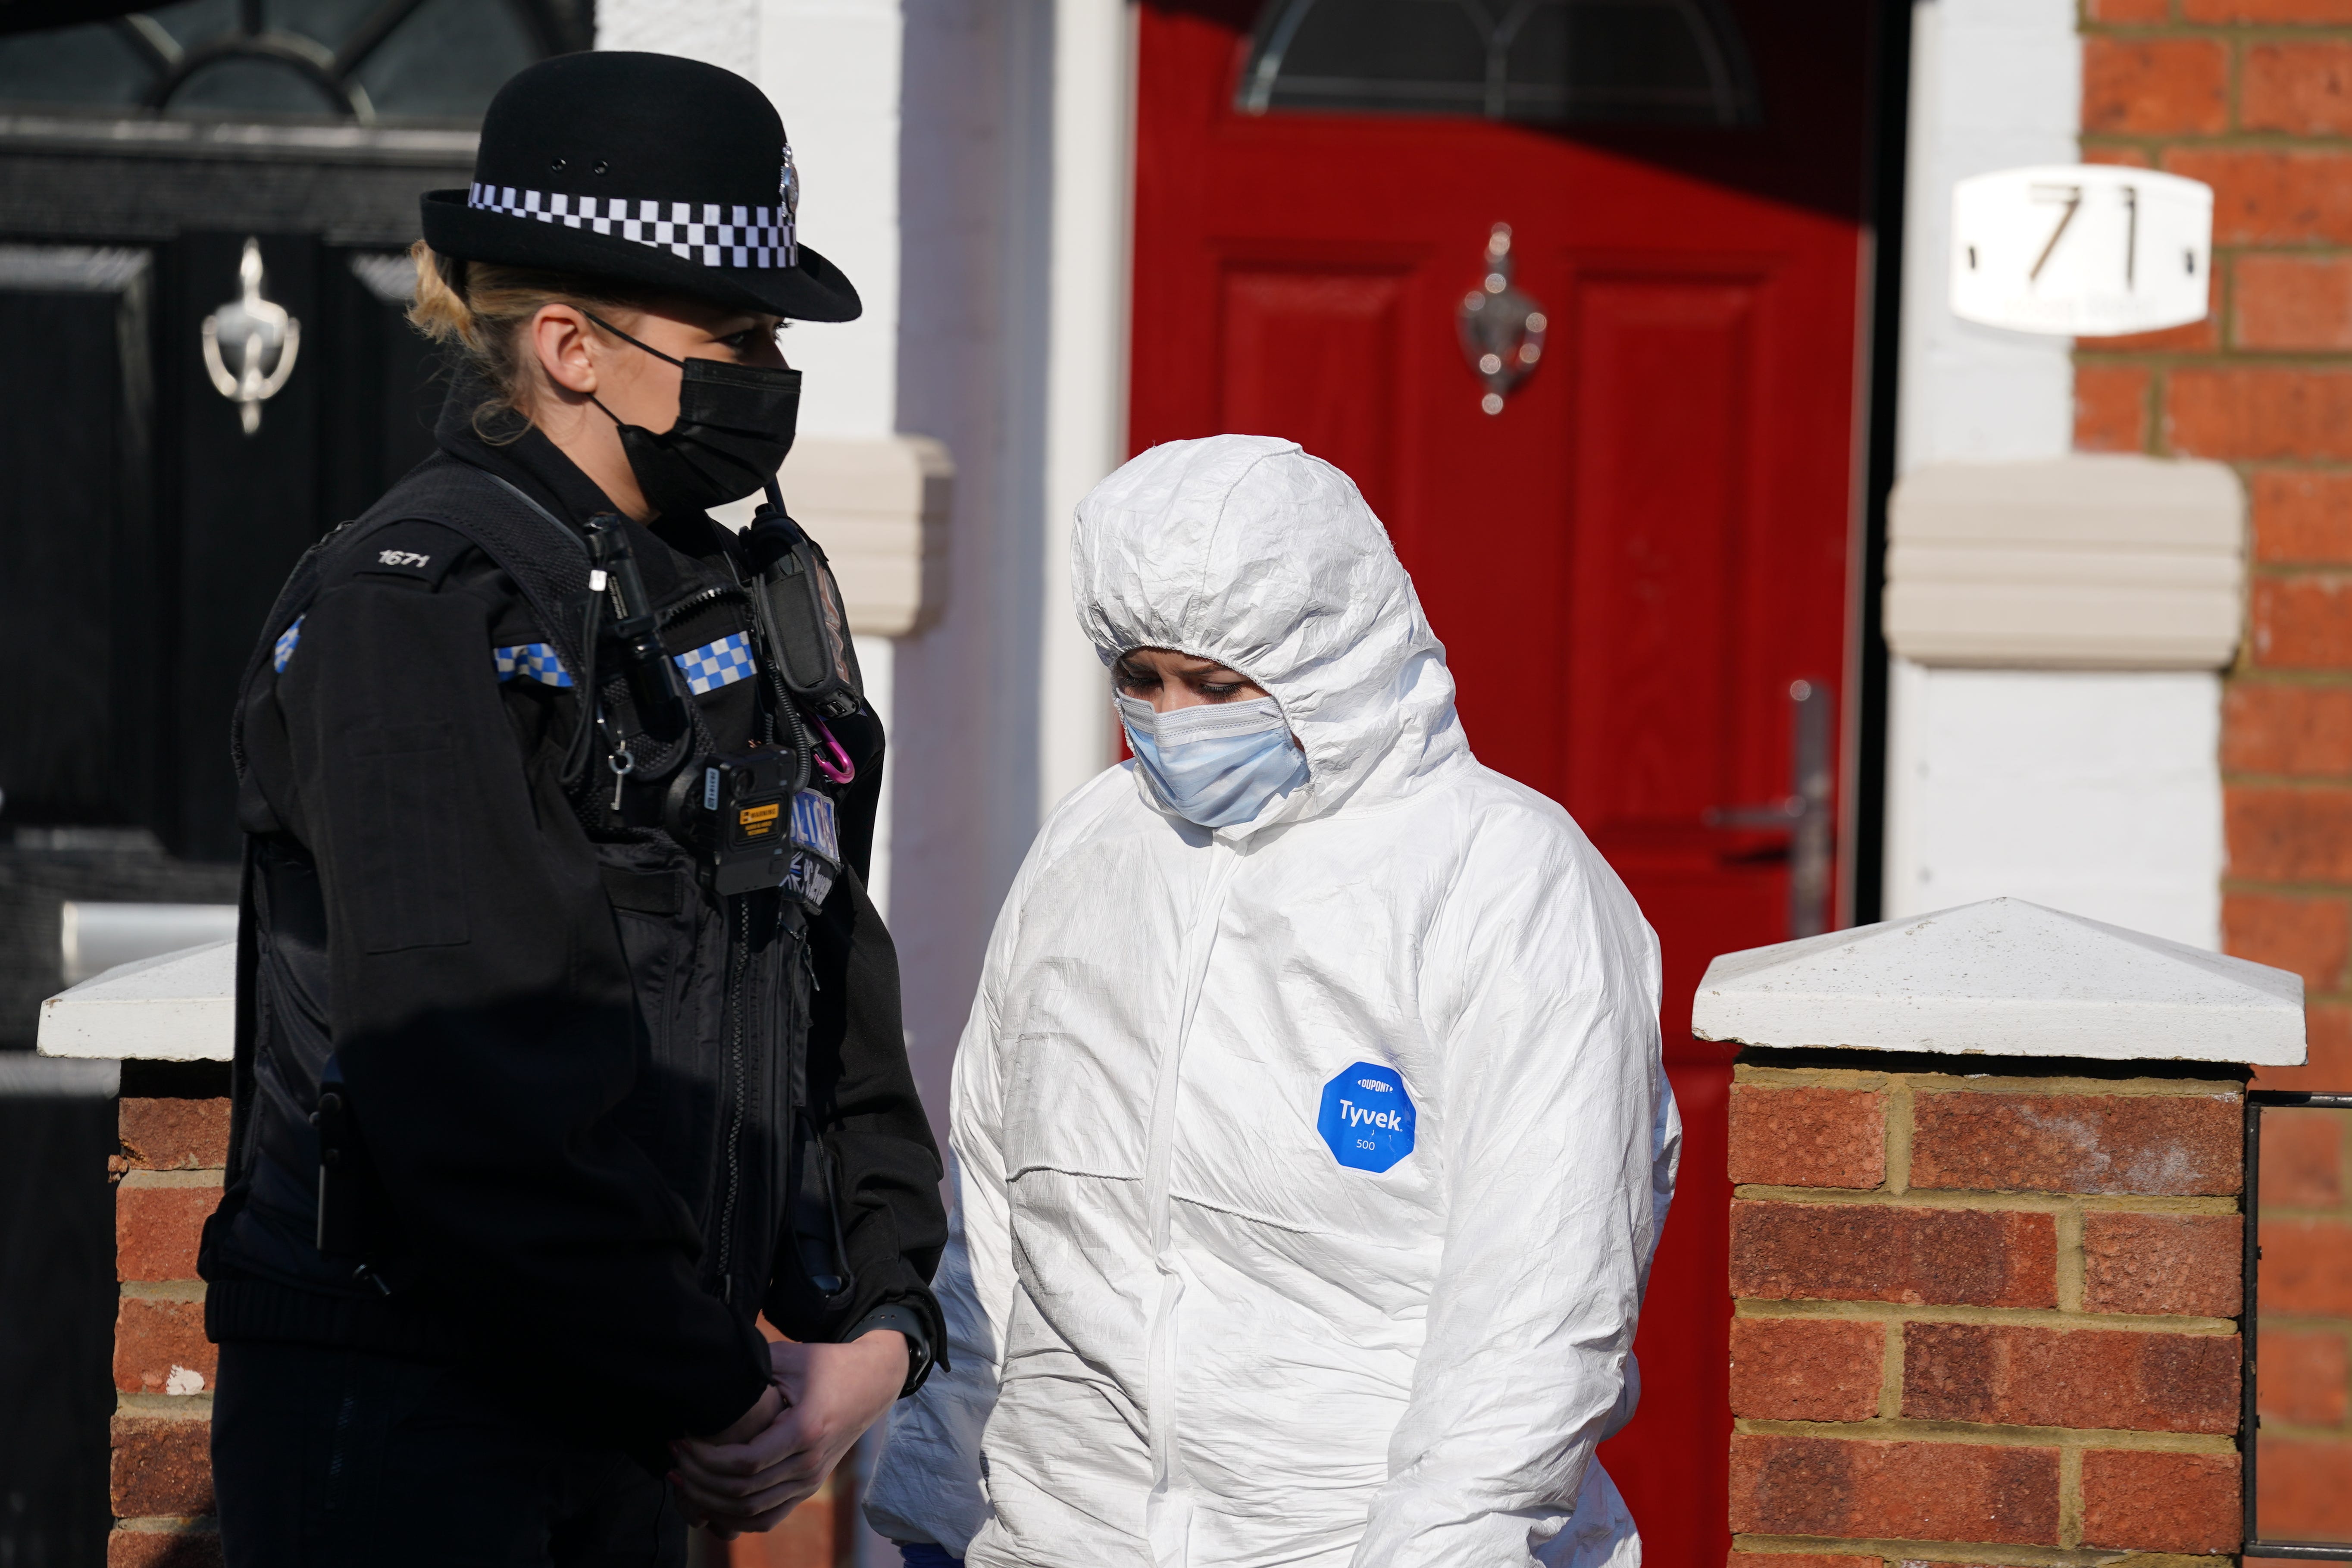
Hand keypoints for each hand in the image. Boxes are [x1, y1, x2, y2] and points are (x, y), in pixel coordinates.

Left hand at [669, 1330, 909, 1536]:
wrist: (873, 1381)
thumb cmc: (827, 1364)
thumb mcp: (789, 1358)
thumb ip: (749, 1371)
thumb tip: (702, 1379)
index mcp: (804, 1430)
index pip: (744, 1463)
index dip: (706, 1459)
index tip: (682, 1441)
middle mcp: (809, 1463)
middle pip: (742, 1492)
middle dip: (699, 1481)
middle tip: (674, 1460)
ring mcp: (810, 1480)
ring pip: (751, 1511)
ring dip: (711, 1501)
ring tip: (684, 1479)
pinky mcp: (808, 1486)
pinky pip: (767, 1517)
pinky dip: (734, 1517)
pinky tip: (709, 1500)